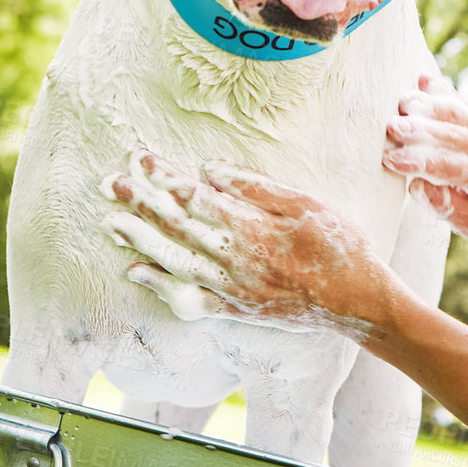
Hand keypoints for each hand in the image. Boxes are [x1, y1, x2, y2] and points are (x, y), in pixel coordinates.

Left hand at [100, 149, 398, 339]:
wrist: (357, 302)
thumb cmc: (340, 246)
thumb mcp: (307, 204)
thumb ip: (258, 187)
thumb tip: (213, 170)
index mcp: (251, 228)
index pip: (196, 198)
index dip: (165, 177)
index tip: (141, 158)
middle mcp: (234, 259)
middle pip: (177, 228)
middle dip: (140, 204)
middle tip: (110, 184)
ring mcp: (231, 287)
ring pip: (175, 260)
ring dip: (141, 240)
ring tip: (112, 222)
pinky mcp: (235, 308)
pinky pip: (189, 299)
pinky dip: (160, 285)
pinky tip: (136, 271)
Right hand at [382, 74, 467, 239]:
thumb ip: (448, 208)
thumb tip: (419, 187)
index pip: (447, 165)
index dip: (418, 162)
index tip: (392, 159)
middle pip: (449, 134)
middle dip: (419, 129)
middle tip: (391, 128)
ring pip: (454, 112)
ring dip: (427, 105)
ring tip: (402, 102)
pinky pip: (459, 102)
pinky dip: (442, 89)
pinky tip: (423, 79)